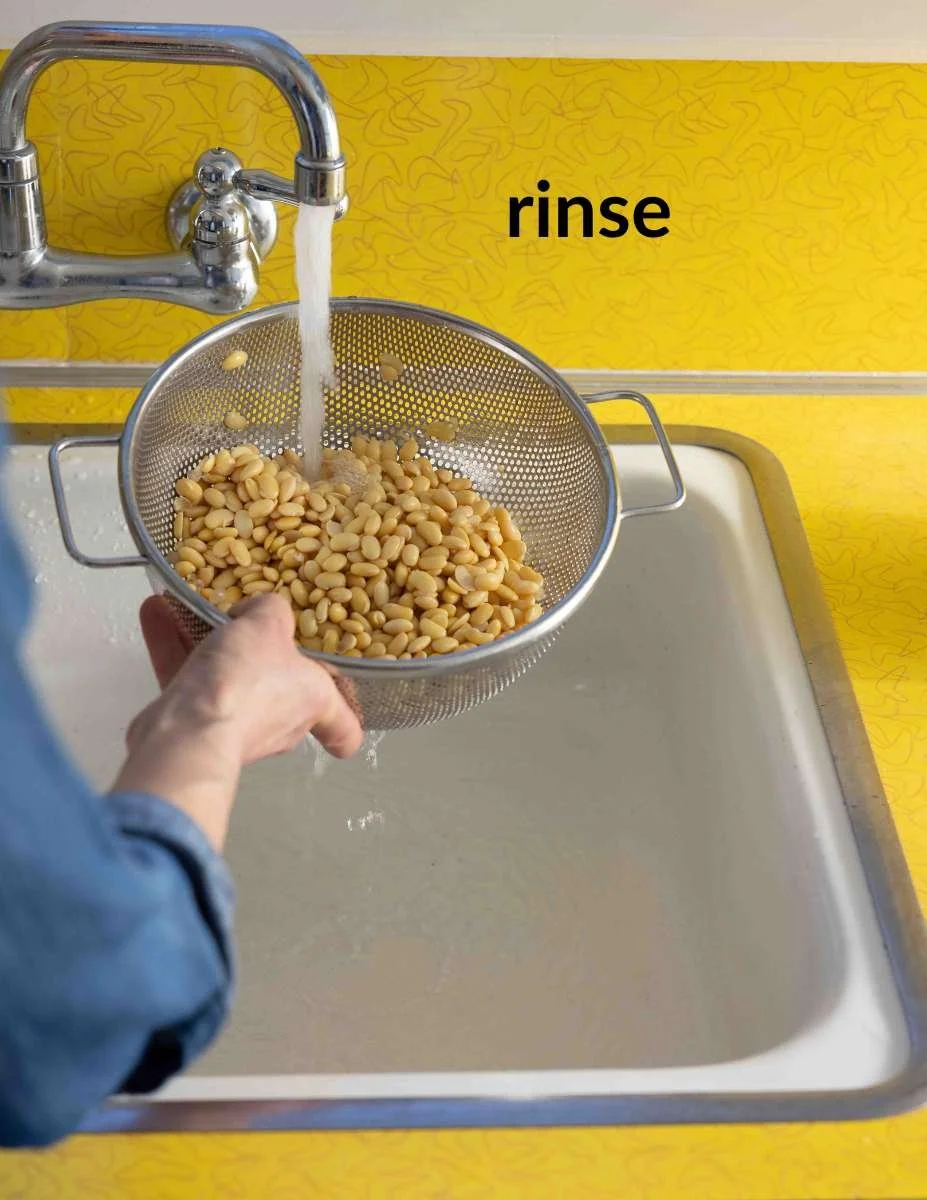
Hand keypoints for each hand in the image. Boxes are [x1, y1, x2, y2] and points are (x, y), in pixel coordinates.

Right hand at [114, 594, 361, 848]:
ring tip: (187, 608)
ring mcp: (238, 730)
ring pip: (227, 681)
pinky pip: (188, 681)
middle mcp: (282, 723)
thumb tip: (259, 612)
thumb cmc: (247, 682)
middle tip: (245, 628)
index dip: (344, 724)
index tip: (339, 712)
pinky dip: (172, 647)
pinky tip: (155, 613)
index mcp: (315, 701)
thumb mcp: (269, 624)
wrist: (189, 732)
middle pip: (280, 692)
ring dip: (207, 644)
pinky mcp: (196, 727)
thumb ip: (272, 610)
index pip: (344, 728)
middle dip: (261, 660)